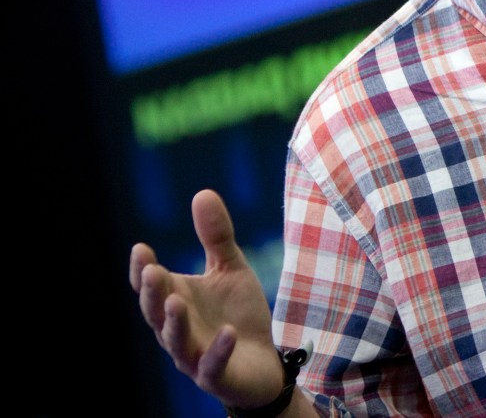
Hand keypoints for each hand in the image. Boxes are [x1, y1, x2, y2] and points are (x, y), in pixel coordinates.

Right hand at [130, 190, 286, 408]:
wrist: (263, 360)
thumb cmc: (237, 314)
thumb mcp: (231, 269)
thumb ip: (216, 236)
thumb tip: (202, 192)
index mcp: (176, 300)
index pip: (151, 286)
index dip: (142, 270)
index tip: (141, 249)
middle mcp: (177, 329)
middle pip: (156, 313)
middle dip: (152, 293)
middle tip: (152, 272)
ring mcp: (194, 355)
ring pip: (176, 341)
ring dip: (174, 322)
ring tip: (176, 302)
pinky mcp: (216, 376)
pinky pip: (212, 366)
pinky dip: (217, 350)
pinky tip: (227, 333)